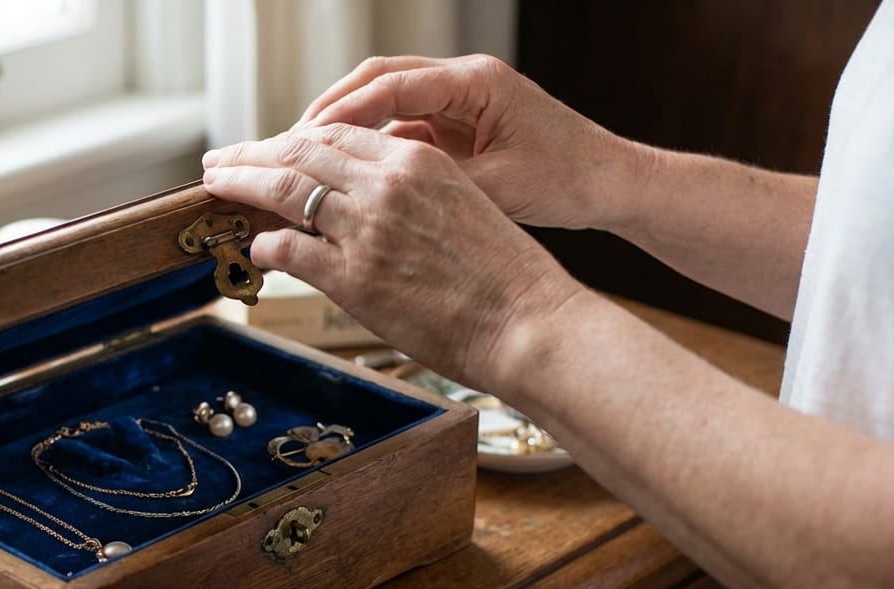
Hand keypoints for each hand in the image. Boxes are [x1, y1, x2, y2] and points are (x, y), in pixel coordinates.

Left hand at [202, 123, 582, 388]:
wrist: (528, 323)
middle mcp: (387, 185)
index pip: (334, 133)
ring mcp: (367, 230)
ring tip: (216, 188)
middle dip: (251, 155)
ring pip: (284, 190)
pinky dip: (263, 245)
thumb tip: (358, 200)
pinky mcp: (354, 278)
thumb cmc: (503, 277)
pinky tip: (255, 248)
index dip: (289, 139)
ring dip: (241, 186)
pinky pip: (288, 249)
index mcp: (417, 160)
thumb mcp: (461, 206)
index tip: (266, 149)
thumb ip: (407, 193)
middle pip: (298, 152)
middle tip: (220, 162)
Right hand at [300, 55, 646, 230]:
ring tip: (304, 160)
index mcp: (475, 82)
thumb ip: (435, 185)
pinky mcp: (458, 126)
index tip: (301, 139)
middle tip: (285, 144)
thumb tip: (374, 198)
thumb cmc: (570, 180)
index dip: (340, 113)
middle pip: (376, 81)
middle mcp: (463, 82)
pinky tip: (343, 176)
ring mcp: (458, 102)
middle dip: (328, 112)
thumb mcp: (498, 189)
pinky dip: (369, 148)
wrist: (611, 183)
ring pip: (384, 104)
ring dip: (344, 129)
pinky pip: (400, 128)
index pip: (389, 84)